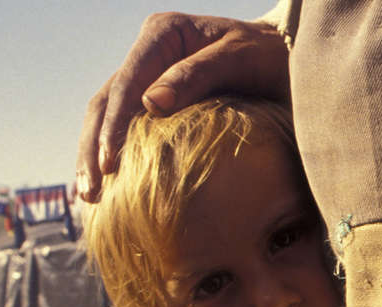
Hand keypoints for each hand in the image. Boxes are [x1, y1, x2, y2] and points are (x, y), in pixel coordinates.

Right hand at [76, 13, 290, 201]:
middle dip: (94, 147)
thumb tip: (150, 104)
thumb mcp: (240, 59)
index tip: (109, 164)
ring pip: (108, 116)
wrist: (292, 58)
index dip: (113, 126)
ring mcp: (152, 77)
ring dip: (95, 156)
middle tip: (89, 192)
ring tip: (89, 196)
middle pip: (106, 102)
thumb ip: (197, 75)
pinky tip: (110, 187)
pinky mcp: (161, 102)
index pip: (126, 83)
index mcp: (162, 34)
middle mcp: (150, 53)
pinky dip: (116, 155)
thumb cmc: (273, 56)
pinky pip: (130, 128)